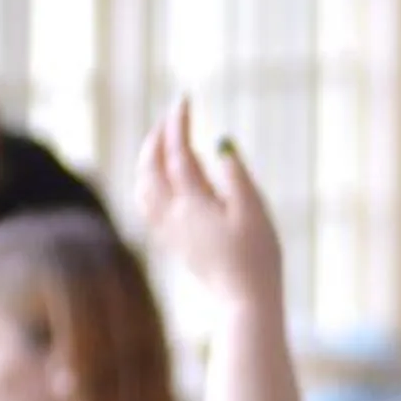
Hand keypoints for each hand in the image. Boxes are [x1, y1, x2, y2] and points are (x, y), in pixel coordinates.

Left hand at [133, 97, 281, 305]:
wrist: (244, 301)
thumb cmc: (257, 256)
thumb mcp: (254, 211)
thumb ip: (235, 175)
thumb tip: (218, 144)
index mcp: (193, 202)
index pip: (178, 152)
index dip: (178, 123)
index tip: (184, 99)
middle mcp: (173, 213)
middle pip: (151, 166)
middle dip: (157, 137)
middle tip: (171, 117)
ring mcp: (170, 229)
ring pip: (143, 185)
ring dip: (147, 159)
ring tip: (159, 143)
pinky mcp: (173, 242)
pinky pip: (147, 204)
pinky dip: (147, 182)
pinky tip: (157, 180)